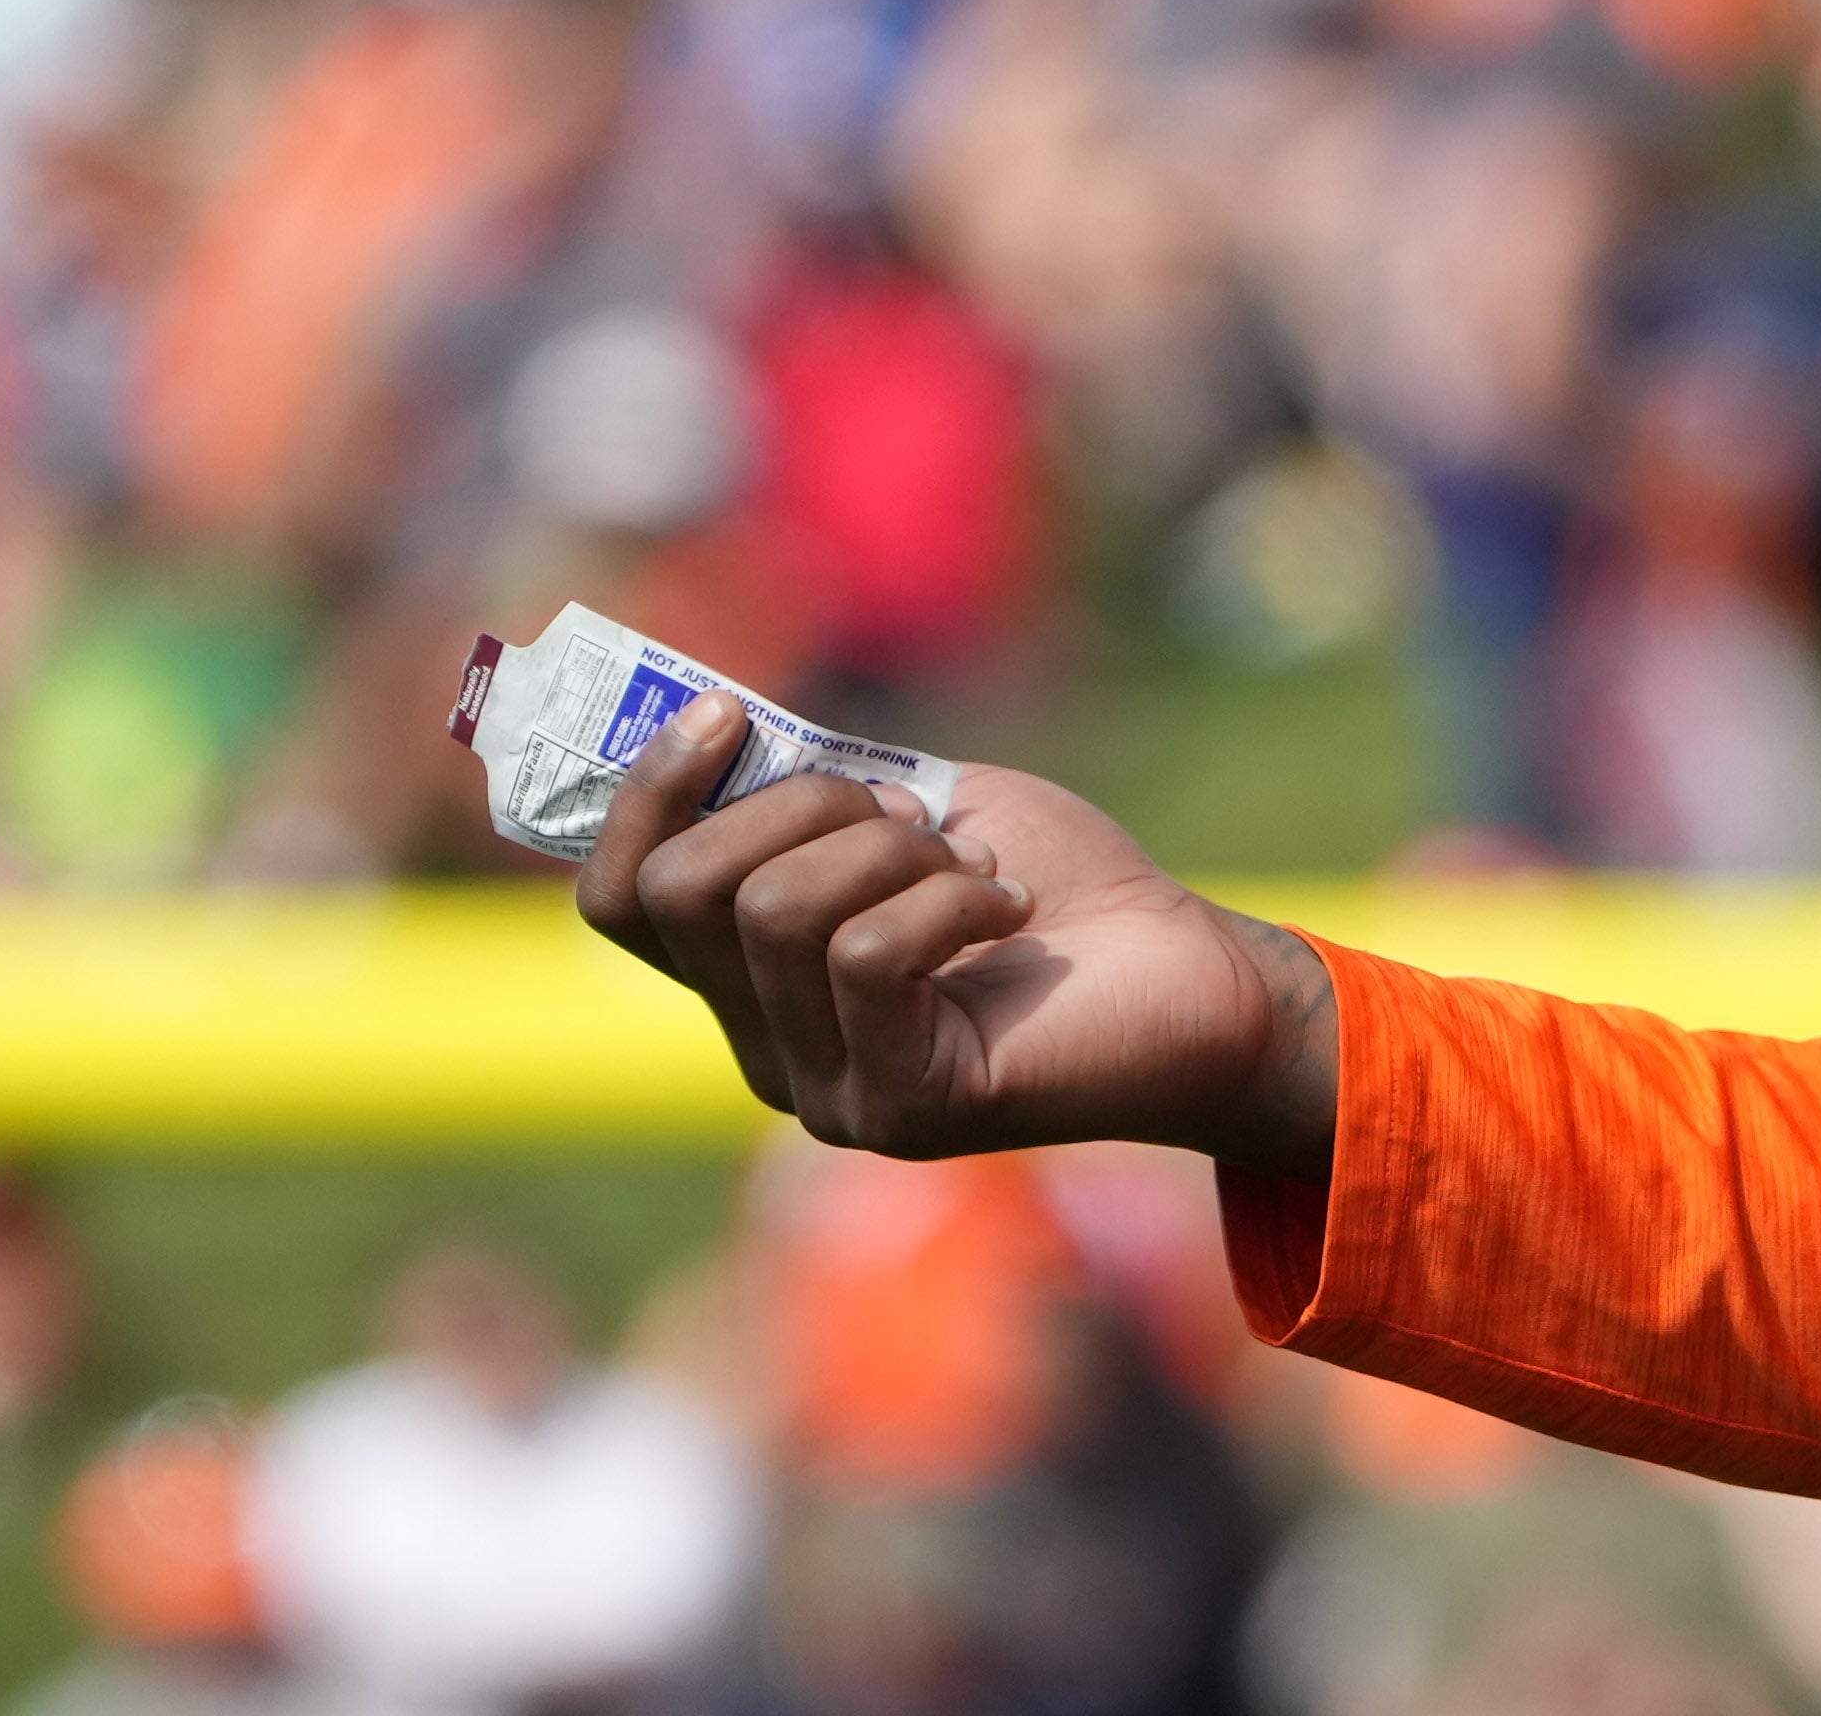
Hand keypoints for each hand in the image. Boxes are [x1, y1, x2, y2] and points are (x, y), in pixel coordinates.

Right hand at [574, 698, 1336, 1174]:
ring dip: (897, 851)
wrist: (1199, 973)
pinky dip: (949, 898)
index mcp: (754, 979)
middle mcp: (767, 1050)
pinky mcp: (897, 1107)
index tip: (728, 712)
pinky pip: (868, 953)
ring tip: (978, 873)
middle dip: (805, 806)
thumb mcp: (922, 810)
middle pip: (687, 890)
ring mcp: (825, 1091)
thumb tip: (713, 730)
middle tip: (916, 818)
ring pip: (779, 909)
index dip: (646, 796)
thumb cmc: (1068, 889)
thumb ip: (814, 790)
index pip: (621, 900)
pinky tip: (1009, 914)